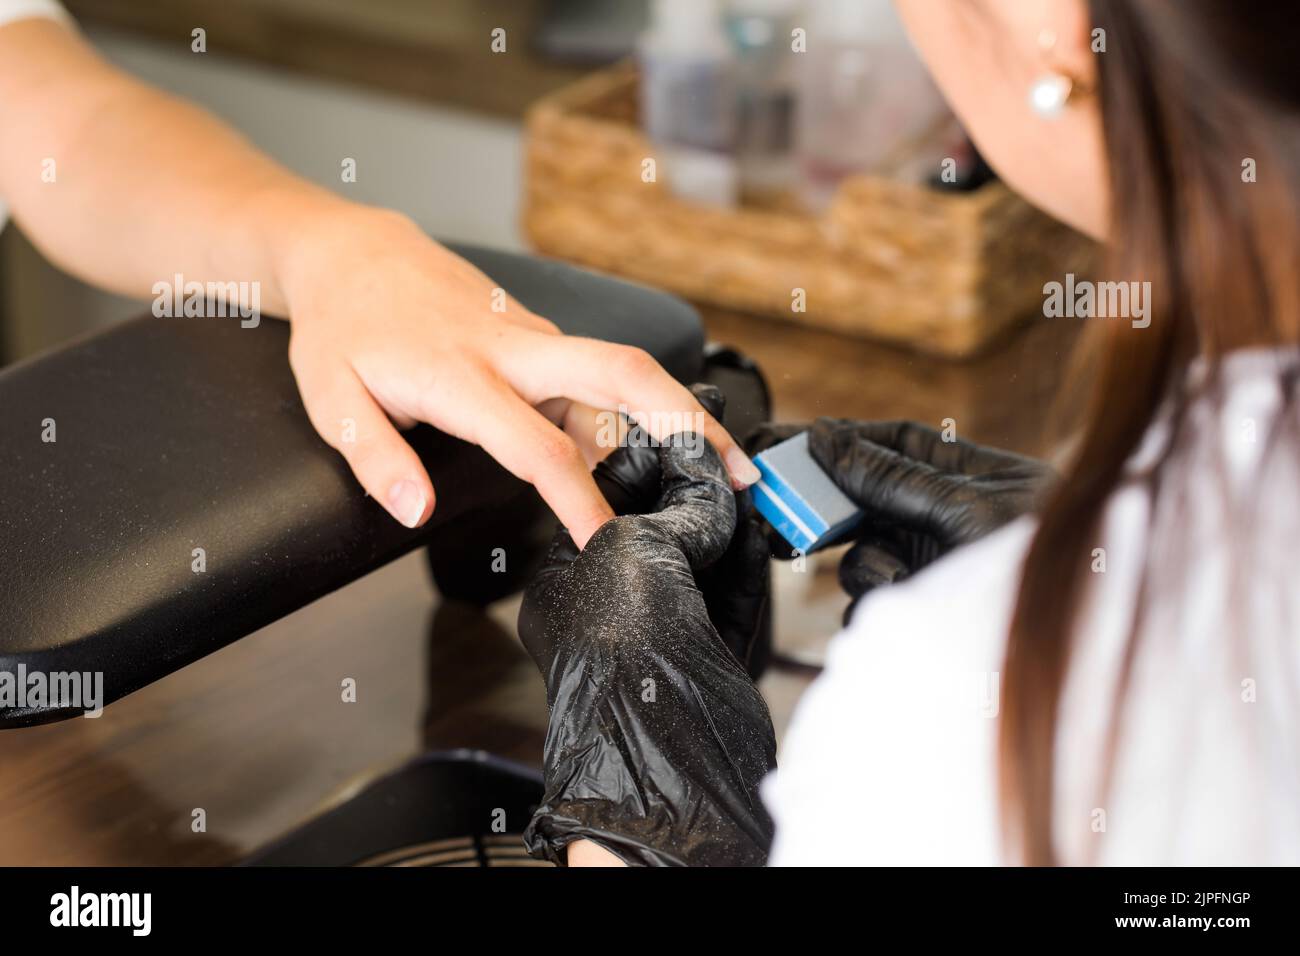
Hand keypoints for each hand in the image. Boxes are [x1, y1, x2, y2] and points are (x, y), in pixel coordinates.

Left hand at [278, 208, 758, 546]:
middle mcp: (513, 350)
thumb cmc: (342, 328)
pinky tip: (653, 453)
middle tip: (737, 474)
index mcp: (462, 376)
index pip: (538, 449)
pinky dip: (636, 414)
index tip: (610, 546)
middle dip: (687, 423)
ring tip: (719, 477)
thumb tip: (418, 513)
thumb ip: (376, 460)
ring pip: (620, 376)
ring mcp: (534, 338)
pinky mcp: (541, 336)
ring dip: (676, 419)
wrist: (353, 250)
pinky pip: (597, 378)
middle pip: (623, 376)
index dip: (580, 502)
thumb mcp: (331, 399)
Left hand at [592, 383, 771, 677]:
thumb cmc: (616, 661)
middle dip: (691, 482)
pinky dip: (745, 560)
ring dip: (724, 515)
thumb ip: (668, 509)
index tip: (679, 423)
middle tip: (721, 440)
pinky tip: (759, 529)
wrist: (664, 753)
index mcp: (564, 577)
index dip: (646, 452)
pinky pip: (727, 596)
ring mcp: (658, 630)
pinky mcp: (704, 655)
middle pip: (656, 523)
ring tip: (746, 476)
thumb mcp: (631, 550)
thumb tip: (700, 489)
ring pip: (697, 556)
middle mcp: (607, 602)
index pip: (603, 494)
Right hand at [751, 419, 1053, 618]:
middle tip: (777, 508)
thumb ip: (893, 477)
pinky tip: (907, 612)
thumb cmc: (1046, 563)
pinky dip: (879, 609)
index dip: (845, 439)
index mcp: (971, 477)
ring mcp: (935, 571)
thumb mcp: (967, 508)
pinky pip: (873, 607)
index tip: (795, 439)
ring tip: (899, 580)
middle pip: (867, 501)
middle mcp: (949, 520)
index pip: (896, 444)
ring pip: (862, 559)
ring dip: (868, 568)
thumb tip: (826, 437)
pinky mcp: (923, 616)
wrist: (1082, 642)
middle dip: (827, 507)